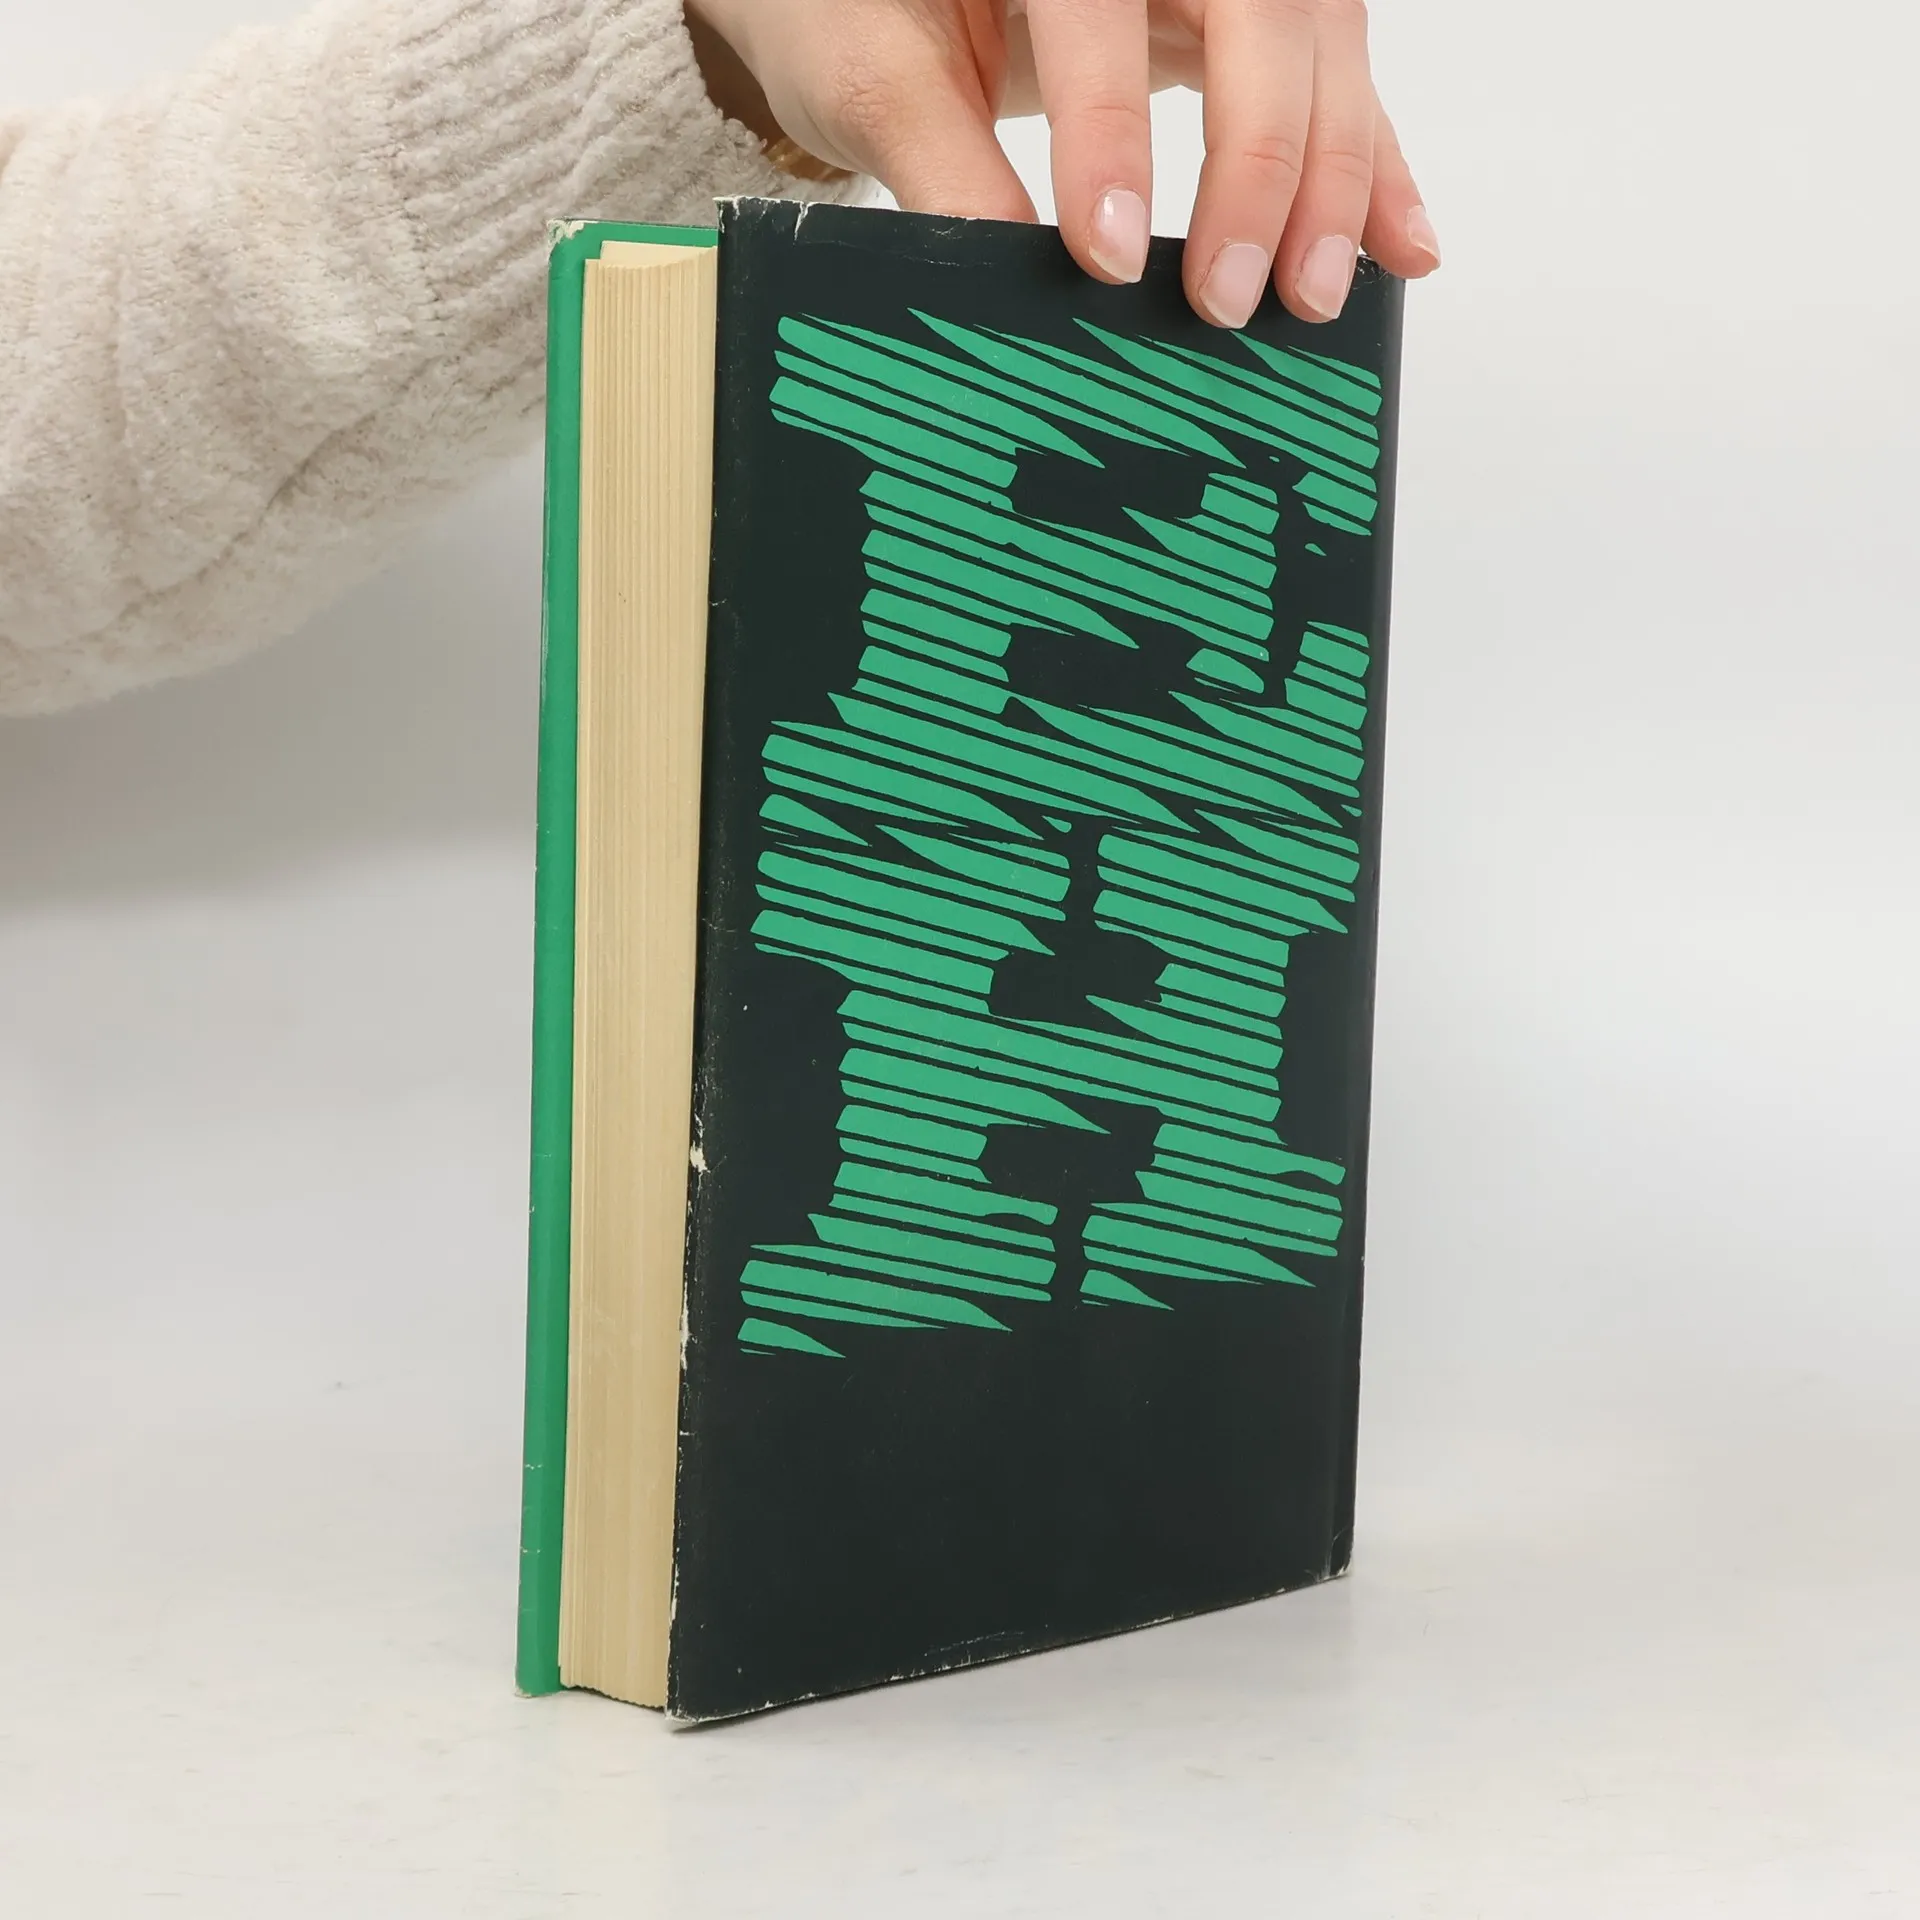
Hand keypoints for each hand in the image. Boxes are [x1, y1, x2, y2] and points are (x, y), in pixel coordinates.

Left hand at [684, 0, 1439, 326]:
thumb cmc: (855, 8)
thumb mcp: (872, 77)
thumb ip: (939, 166)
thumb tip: (1007, 275)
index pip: (1098, 4)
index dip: (1111, 128)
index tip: (1104, 251)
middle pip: (1258, 12)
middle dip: (1258, 161)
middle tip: (1225, 298)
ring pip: (1318, 44)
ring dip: (1333, 176)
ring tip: (1312, 295)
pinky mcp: (1245, 21)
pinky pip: (1330, 82)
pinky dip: (1373, 166)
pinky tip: (1401, 247)